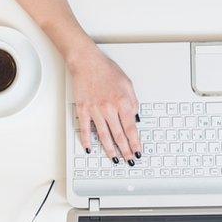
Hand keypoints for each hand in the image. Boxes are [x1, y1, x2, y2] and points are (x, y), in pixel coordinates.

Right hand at [70, 45, 140, 163]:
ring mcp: (95, 110)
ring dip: (110, 150)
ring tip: (114, 158)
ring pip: (104, 136)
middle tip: (129, 160)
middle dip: (125, 151)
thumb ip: (133, 103)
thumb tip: (135, 118)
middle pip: (119, 136)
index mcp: (123, 102)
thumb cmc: (106, 71)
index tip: (138, 151)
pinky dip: (87, 140)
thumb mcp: (128, 84)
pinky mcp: (83, 109)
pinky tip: (90, 148)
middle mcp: (109, 108)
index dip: (135, 143)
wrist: (87, 62)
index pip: (131, 129)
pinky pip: (85, 129)